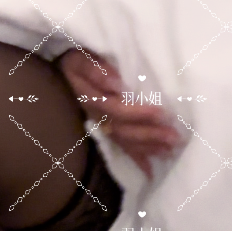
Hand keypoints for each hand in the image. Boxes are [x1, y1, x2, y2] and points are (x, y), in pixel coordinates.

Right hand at [59, 49, 180, 177]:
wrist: (57, 75)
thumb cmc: (72, 63)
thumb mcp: (79, 60)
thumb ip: (95, 70)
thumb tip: (117, 83)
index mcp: (90, 99)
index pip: (116, 109)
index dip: (138, 113)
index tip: (162, 114)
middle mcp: (95, 117)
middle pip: (123, 130)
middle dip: (149, 135)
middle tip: (174, 138)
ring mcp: (99, 127)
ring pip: (124, 141)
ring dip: (147, 147)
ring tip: (170, 150)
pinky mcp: (103, 132)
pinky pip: (119, 148)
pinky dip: (135, 159)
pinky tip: (150, 170)